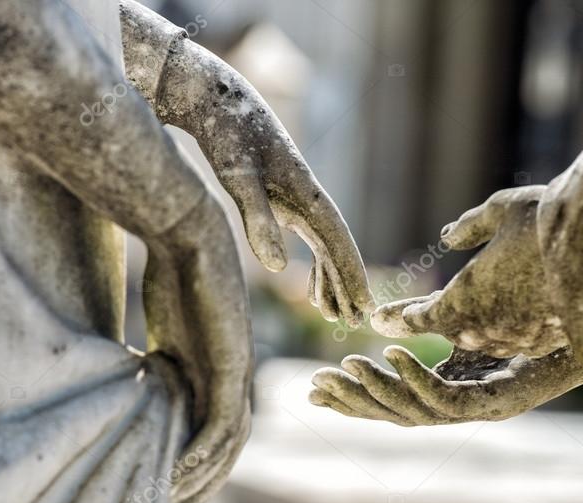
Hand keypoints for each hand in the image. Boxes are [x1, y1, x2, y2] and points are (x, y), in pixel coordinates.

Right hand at [142, 194, 253, 502]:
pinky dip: (203, 454)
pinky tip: (180, 478)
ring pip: (229, 440)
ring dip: (206, 477)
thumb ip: (156, 363)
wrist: (185, 229)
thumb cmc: (168, 272)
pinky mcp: (231, 361)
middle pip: (229, 442)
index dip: (202, 463)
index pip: (216, 427)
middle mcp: (234, 373)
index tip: (177, 492)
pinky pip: (222, 420)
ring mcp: (236, 369)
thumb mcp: (161, 331)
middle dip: (209, 481)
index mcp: (217, 368)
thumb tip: (134, 382)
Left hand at [156, 39, 372, 325]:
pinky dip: (314, 266)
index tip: (366, 307)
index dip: (353, 277)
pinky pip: (309, 240)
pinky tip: (311, 289)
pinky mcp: (282, 199)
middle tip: (355, 323)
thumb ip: (258, 220)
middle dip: (347, 287)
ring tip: (334, 315)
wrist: (216, 99)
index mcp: (307, 194)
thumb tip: (279, 270)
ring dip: (331, 280)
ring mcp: (297, 199)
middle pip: (336, 249)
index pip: (338, 243)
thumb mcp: (237, 177)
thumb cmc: (227, 134)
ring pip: (324, 248)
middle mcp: (309, 198)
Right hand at [309, 345, 582, 425]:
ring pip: (416, 413)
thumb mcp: (468, 319)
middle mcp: (465, 408)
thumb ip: (425, 322)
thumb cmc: (536, 320)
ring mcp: (483, 410)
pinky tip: (392, 355)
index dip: (353, 400)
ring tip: (347, 367)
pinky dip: (416, 379)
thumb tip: (381, 318)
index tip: (313, 388)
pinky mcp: (501, 404)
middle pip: (396, 416)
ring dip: (378, 392)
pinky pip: (448, 399)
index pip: (392, 404)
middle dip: (354, 402)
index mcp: (455, 391)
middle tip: (314, 385)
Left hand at [371, 186, 567, 356]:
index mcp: (462, 299)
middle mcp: (485, 328)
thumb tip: (446, 237)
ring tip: (472, 314)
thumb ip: (471, 225)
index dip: (400, 318)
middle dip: (439, 319)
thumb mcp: (504, 210)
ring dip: (477, 325)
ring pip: (487, 338)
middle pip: (454, 328)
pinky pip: (520, 339)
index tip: (380, 319)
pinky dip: (512, 328)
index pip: (422, 316)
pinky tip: (518, 315)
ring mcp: (518, 340)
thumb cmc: (550, 223)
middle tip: (413, 317)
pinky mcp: (548, 343)